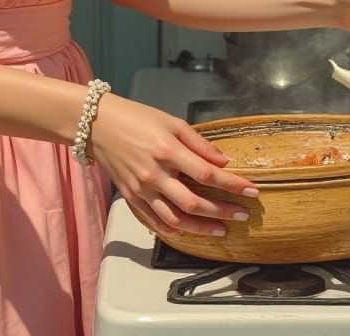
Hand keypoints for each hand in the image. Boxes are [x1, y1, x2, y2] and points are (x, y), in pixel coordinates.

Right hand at [88, 94, 258, 237]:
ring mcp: (141, 188)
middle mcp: (155, 173)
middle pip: (194, 201)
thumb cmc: (136, 118)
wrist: (98, 124)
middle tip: (242, 215)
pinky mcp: (131, 196)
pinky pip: (153, 221)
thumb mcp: (171, 121)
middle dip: (222, 210)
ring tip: (220, 230)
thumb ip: (199, 143)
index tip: (250, 190)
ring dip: (201, 228)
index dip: (232, 184)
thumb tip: (223, 160)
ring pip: (175, 218)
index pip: (207, 173)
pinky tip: (186, 232)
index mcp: (167, 150)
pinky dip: (171, 230)